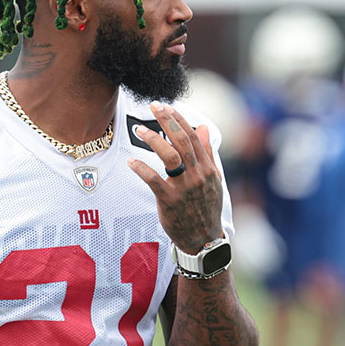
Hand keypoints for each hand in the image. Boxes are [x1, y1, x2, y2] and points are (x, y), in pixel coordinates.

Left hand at [127, 102, 223, 252]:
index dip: (179, 119)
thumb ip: (207, 153)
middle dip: (167, 120)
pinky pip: (153, 180)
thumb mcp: (213, 179)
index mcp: (207, 167)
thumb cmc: (206, 207)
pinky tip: (131, 161)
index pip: (193, 136)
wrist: (204, 239)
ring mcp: (184, 187)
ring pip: (169, 155)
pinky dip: (141, 168)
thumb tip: (204, 127)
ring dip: (153, 139)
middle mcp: (198, 174)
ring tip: (139, 129)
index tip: (166, 106)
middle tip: (153, 105)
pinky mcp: (169, 200)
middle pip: (182, 140)